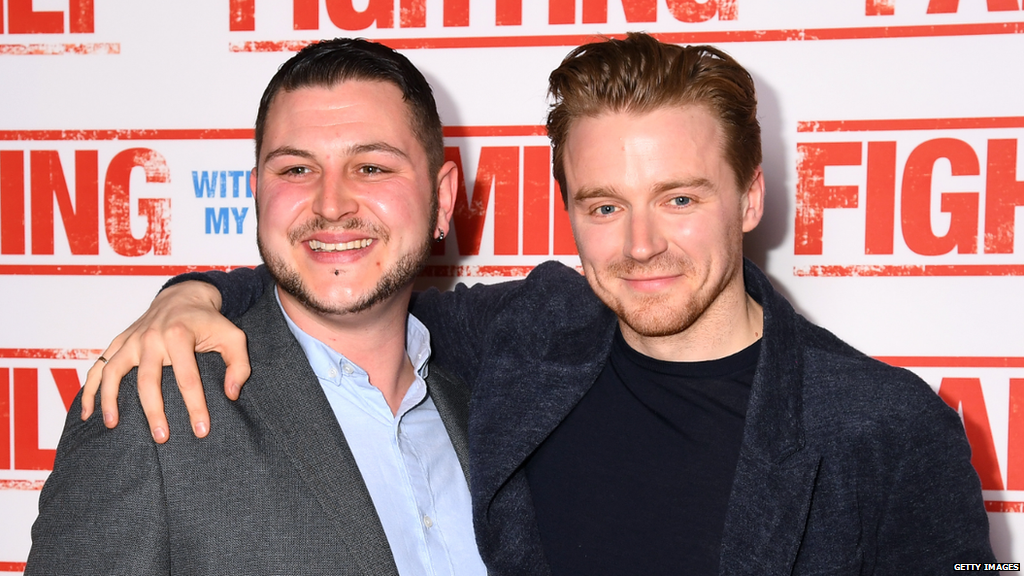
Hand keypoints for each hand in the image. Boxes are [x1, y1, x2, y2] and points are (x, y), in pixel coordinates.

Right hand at [80, 281, 250, 442]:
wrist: (183, 296)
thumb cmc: (210, 321)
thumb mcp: (234, 338)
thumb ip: (239, 366)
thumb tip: (231, 394)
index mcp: (180, 335)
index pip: (188, 378)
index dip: (195, 406)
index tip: (201, 430)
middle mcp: (151, 337)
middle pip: (148, 380)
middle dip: (154, 412)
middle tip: (162, 439)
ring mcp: (132, 340)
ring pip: (113, 372)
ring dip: (110, 400)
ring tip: (113, 426)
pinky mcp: (120, 342)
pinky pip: (99, 366)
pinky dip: (91, 388)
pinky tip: (88, 411)